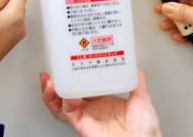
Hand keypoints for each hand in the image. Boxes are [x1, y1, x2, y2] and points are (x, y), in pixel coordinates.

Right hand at [40, 70, 161, 136]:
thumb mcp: (141, 98)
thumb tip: (134, 66)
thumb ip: (136, 81)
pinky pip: (69, 113)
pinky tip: (66, 93)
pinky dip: (65, 102)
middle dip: (52, 85)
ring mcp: (86, 116)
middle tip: (47, 74)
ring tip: (48, 82)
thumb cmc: (145, 129)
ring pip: (60, 105)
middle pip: (64, 95)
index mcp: (100, 99)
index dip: (69, 75)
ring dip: (51, 94)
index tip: (63, 64)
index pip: (79, 84)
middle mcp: (90, 108)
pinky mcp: (83, 125)